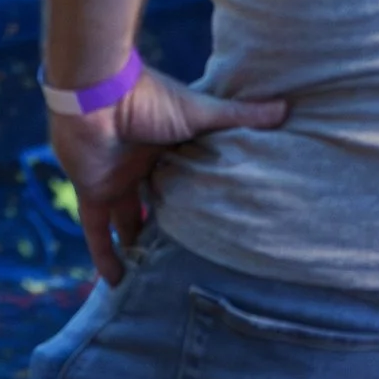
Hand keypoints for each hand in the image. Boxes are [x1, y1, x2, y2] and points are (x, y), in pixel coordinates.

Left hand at [48, 67, 285, 286]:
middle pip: (155, 201)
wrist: (97, 95)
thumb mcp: (201, 111)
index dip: (197, 194)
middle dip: (167, 224)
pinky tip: (116, 283)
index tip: (217, 219)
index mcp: (166, 144)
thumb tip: (285, 108)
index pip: (184, 174)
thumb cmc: (149, 100)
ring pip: (125, 220)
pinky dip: (104, 255)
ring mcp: (115, 180)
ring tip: (155, 276)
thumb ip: (240, 116)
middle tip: (190, 257)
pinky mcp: (92, 191)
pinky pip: (97, 230)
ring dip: (136, 244)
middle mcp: (140, 164)